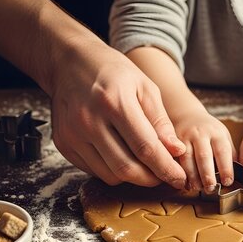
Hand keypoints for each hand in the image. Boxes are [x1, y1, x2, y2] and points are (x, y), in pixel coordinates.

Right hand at [50, 42, 186, 187]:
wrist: (70, 62)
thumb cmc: (114, 73)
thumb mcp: (145, 88)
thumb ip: (160, 122)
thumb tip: (176, 151)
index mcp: (114, 102)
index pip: (145, 147)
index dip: (166, 168)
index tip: (179, 178)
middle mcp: (89, 120)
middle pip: (126, 168)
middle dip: (151, 179)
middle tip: (165, 176)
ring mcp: (72, 134)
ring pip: (110, 175)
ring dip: (133, 177)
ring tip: (145, 166)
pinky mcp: (63, 143)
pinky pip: (94, 170)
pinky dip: (112, 171)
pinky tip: (122, 157)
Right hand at [169, 104, 234, 192]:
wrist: (189, 116)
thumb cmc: (210, 132)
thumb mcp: (223, 137)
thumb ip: (229, 154)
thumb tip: (239, 174)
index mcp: (217, 133)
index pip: (223, 151)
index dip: (226, 168)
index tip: (227, 182)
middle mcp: (201, 134)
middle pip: (204, 156)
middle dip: (207, 174)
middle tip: (211, 189)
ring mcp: (186, 137)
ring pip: (188, 158)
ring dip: (192, 176)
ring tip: (197, 188)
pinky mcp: (174, 142)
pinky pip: (176, 159)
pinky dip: (180, 172)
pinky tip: (185, 182)